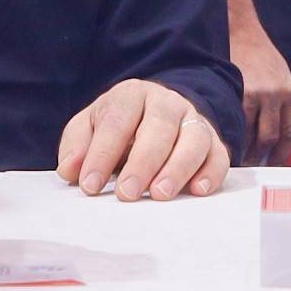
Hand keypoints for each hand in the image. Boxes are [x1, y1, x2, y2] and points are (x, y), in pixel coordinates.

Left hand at [57, 79, 227, 199]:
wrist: (154, 115)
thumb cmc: (117, 127)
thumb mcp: (89, 128)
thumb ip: (77, 146)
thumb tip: (71, 170)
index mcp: (131, 95)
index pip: (117, 121)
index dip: (102, 154)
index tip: (90, 185)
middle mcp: (166, 103)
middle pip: (158, 127)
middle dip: (142, 162)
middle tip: (126, 194)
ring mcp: (193, 120)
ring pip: (193, 139)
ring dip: (177, 168)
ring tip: (160, 195)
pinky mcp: (213, 142)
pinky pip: (218, 155)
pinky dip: (211, 173)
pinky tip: (196, 191)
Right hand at [232, 18, 290, 162]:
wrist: (241, 30)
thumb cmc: (259, 53)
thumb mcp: (281, 75)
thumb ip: (281, 102)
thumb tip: (276, 132)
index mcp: (289, 93)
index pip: (290, 132)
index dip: (282, 153)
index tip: (274, 164)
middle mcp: (276, 95)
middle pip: (269, 137)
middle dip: (260, 156)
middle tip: (251, 166)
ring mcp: (256, 94)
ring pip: (250, 133)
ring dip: (243, 149)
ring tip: (234, 159)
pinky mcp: (237, 92)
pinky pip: (235, 121)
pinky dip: (230, 133)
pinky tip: (223, 140)